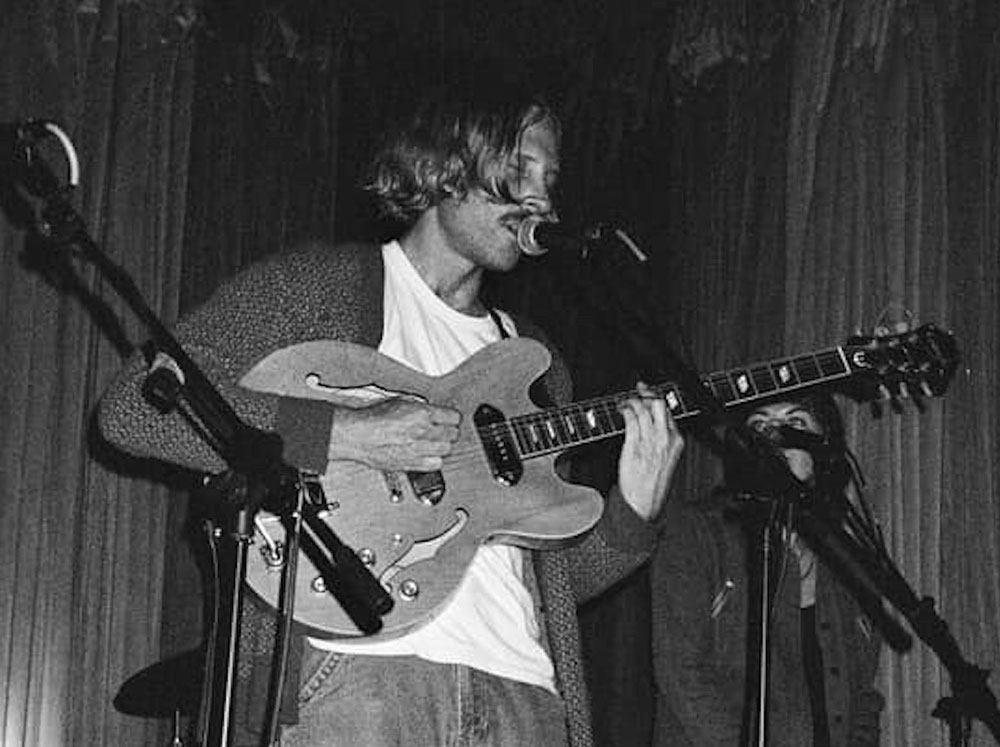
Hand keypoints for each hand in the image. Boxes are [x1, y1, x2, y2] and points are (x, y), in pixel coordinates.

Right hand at [327, 397, 460, 471]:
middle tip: (444, 429)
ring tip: (436, 442)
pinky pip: (435, 464)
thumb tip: (431, 410)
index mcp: (421, 414)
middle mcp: (422, 432)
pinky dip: (434, 460)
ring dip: (443, 445)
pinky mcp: (412, 464)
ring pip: (446, 450)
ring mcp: (418, 449)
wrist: (356, 435)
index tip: (450, 418)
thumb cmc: (371, 419)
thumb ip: (419, 407)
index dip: (452, 417)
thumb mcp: (399, 402)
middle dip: (449, 431)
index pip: (453, 417)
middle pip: (453, 434)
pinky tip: (428, 455)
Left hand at [617, 381, 684, 520]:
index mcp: (677, 441)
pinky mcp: (634, 444)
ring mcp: (649, 440)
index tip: (649, 393)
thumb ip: (663, 441)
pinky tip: (621, 409)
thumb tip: (654, 425)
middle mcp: (665, 438)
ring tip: (625, 401)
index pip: (669, 411)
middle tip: (640, 388)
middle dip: (648, 392)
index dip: (657, 398)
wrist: (643, 503)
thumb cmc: (653, 486)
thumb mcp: (667, 461)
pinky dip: (625, 409)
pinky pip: (630, 418)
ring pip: (643, 409)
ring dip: (632, 400)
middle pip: (659, 404)